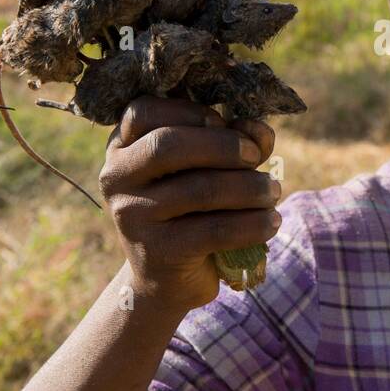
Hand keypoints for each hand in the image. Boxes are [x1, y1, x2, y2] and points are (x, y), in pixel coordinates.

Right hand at [98, 96, 281, 313]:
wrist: (169, 279)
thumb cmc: (191, 210)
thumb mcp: (205, 169)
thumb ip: (232, 140)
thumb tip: (258, 131)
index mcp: (122, 148)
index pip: (144, 110)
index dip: (191, 111)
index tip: (224, 123)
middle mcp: (116, 178)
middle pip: (169, 145)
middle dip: (224, 146)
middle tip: (256, 157)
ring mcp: (132, 217)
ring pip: (200, 189)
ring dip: (250, 187)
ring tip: (273, 191)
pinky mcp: (157, 253)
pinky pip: (214, 230)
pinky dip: (253, 223)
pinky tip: (272, 221)